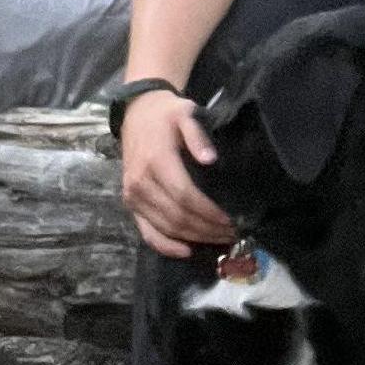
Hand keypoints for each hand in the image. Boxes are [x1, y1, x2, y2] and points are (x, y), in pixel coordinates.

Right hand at [120, 92, 233, 257]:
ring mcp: (133, 196)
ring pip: (165, 228)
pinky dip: (166, 246)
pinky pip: (146, 232)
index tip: (232, 219)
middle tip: (234, 233)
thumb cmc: (167, 115)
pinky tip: (187, 251)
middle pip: (177, 217)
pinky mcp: (130, 203)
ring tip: (220, 239)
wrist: (137, 113)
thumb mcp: (185, 113)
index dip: (209, 212)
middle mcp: (141, 183)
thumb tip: (210, 159)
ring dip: (194, 238)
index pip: (184, 196)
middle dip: (207, 229)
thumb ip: (197, 135)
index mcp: (156, 161)